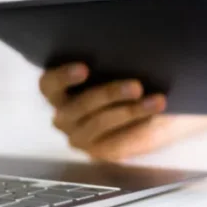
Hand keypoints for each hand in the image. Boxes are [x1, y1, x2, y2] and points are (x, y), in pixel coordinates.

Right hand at [39, 63, 168, 161]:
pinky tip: (154, 116)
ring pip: (99, 123)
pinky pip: (116, 142)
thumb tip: (131, 54)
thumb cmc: (130, 77)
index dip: (62, 77)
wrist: (154, 106)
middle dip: (109, 94)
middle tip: (137, 86)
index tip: (85, 69)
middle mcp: (64, 115)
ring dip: (130, 111)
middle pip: (79, 106)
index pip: (49, 84)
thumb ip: (115, 63)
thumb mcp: (121, 67)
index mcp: (60, 90)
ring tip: (157, 101)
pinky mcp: (99, 152)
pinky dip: (138, 127)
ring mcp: (80, 136)